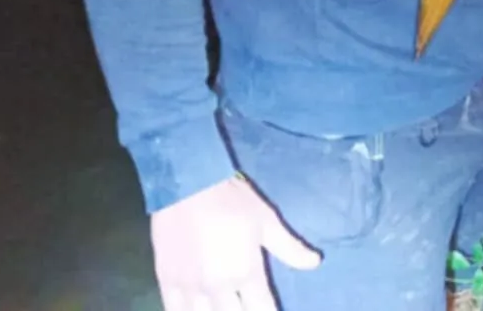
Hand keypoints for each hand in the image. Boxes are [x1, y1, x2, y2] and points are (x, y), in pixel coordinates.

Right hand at [151, 175, 320, 310]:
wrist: (190, 186)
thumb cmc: (233, 201)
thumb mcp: (268, 222)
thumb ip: (290, 248)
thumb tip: (315, 263)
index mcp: (247, 273)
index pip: (263, 309)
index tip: (269, 309)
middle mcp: (219, 287)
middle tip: (247, 304)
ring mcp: (190, 288)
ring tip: (226, 307)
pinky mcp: (167, 283)